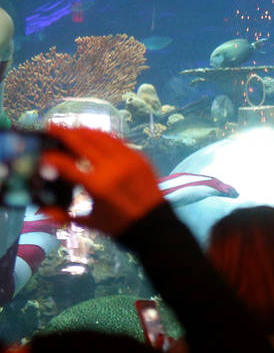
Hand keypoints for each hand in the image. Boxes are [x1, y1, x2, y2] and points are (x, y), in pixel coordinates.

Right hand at [40, 126, 163, 236]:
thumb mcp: (89, 222)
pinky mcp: (139, 157)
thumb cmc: (119, 225)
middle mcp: (111, 168)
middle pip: (81, 142)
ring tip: (71, 129)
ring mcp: (127, 160)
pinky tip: (94, 135)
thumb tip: (42, 209)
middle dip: (63, 133)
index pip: (65, 165)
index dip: (50, 159)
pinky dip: (103, 136)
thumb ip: (62, 214)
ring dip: (83, 131)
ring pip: (100, 136)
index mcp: (96, 186)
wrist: (153, 223)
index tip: (43, 156)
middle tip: (51, 127)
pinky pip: (118, 140)